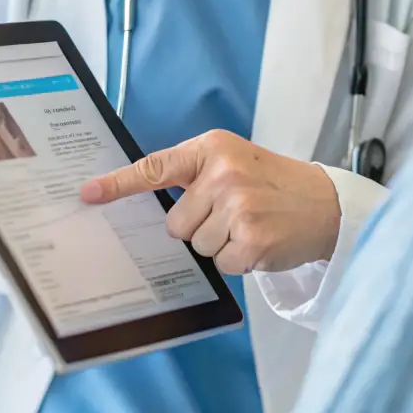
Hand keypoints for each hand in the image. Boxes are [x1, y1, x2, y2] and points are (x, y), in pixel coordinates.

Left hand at [80, 130, 341, 274]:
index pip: (156, 167)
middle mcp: (222, 173)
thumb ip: (196, 174)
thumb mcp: (235, 160)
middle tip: (234, 213)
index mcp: (212, 148)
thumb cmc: (273, 184)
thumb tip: (153, 206)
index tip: (88, 194)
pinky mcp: (251, 239)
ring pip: (197, 246)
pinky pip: (221, 264)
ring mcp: (237, 206)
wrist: (325, 203)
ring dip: (221, 243)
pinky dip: (239, 260)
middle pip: (176, 223)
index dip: (118, 184)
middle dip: (199, 226)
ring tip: (250, 225)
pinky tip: (260, 241)